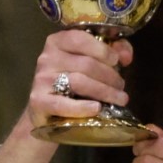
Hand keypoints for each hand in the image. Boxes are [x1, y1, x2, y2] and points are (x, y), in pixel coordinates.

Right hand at [0, 32, 135, 162]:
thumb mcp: (89, 71)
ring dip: (105, 91)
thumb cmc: (73, 95)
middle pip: (86, 62)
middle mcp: (45, 58)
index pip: (84, 36)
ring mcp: (39, 80)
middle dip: (111, 77)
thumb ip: (108, 56)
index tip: (122, 62)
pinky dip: (81, 107)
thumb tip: (125, 52)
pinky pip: (63, 103)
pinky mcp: (37, 104)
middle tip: (123, 91)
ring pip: (80, 79)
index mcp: (57, 43)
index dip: (107, 48)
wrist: (45, 126)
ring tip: (119, 101)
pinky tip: (96, 111)